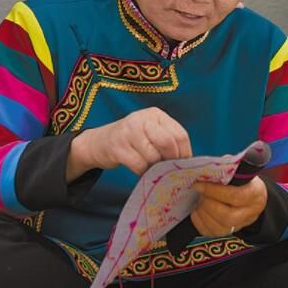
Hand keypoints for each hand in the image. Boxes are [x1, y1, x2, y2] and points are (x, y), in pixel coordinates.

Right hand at [66, 107, 191, 179]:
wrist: (100, 142)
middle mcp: (142, 118)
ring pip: (153, 156)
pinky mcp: (117, 147)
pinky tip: (140, 170)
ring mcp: (128, 131)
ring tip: (151, 168)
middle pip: (168, 142)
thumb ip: (168, 141)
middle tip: (167, 169)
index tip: (182, 165)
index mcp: (156, 114)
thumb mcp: (151, 133)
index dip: (184, 153)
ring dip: (155, 168)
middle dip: (170, 160)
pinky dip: (143, 172)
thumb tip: (187, 163)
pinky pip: (139, 165)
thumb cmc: (132, 140)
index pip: (179, 134)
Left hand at [190, 176, 267, 236]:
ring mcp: (240, 225)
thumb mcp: (239, 171)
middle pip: (227, 217)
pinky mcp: (229, 232)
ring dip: (203, 214)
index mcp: (255, 194)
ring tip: (198, 201)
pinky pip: (211, 233)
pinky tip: (197, 211)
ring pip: (219, 228)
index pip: (235, 196)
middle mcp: (250, 213)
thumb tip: (205, 170)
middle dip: (208, 205)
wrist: (250, 194)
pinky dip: (200, 222)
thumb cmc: (242, 179)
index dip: (213, 191)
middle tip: (200, 194)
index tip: (198, 184)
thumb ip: (226, 171)